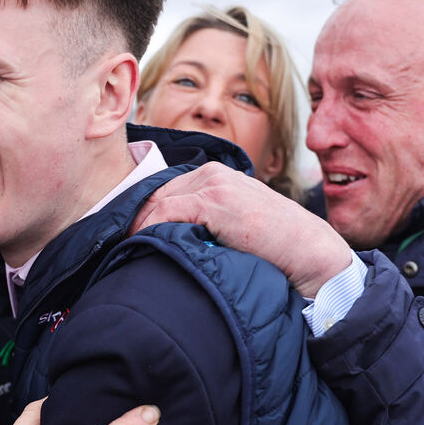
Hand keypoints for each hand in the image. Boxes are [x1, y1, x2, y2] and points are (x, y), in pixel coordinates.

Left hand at [131, 162, 350, 297]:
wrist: (308, 251)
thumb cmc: (273, 245)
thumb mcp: (235, 224)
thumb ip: (205, 222)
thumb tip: (167, 239)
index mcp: (215, 175)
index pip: (162, 190)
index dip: (141, 212)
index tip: (124, 234)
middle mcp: (211, 173)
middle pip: (154, 194)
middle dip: (133, 218)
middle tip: (115, 243)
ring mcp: (213, 185)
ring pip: (155, 203)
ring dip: (136, 226)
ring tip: (122, 248)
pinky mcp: (215, 202)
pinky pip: (166, 213)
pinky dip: (148, 230)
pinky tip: (140, 247)